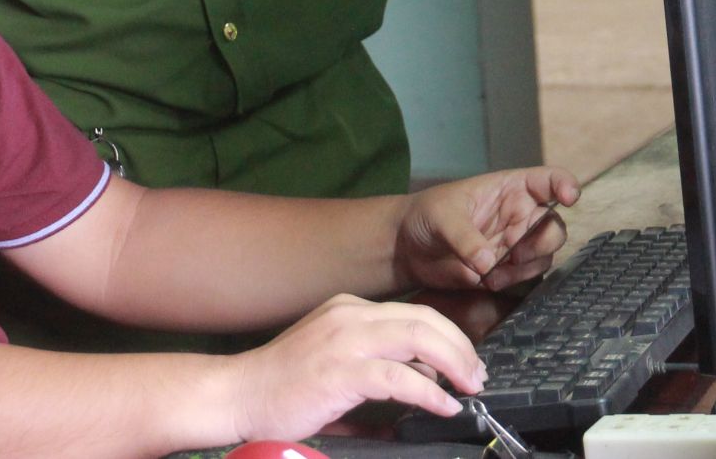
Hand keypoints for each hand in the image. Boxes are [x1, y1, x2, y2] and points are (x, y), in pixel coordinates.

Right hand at [225, 293, 484, 441]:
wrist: (237, 395)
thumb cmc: (282, 388)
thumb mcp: (336, 364)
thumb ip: (376, 369)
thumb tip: (423, 383)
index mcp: (349, 309)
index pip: (414, 312)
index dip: (449, 337)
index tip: (467, 363)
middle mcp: (350, 315)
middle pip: (424, 319)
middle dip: (460, 348)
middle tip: (478, 376)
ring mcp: (345, 340)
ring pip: (418, 337)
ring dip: (453, 364)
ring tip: (469, 388)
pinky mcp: (340, 371)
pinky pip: (398, 376)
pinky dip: (428, 391)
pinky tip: (443, 405)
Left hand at [394, 166, 580, 292]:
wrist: (408, 249)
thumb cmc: (426, 216)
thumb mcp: (442, 217)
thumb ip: (465, 237)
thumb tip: (488, 263)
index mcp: (509, 189)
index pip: (547, 181)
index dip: (565, 186)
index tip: (570, 198)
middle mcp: (519, 216)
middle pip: (553, 226)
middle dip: (542, 242)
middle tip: (515, 254)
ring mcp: (516, 244)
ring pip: (544, 256)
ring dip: (525, 267)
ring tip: (492, 273)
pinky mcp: (508, 270)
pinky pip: (527, 278)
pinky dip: (514, 282)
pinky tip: (488, 281)